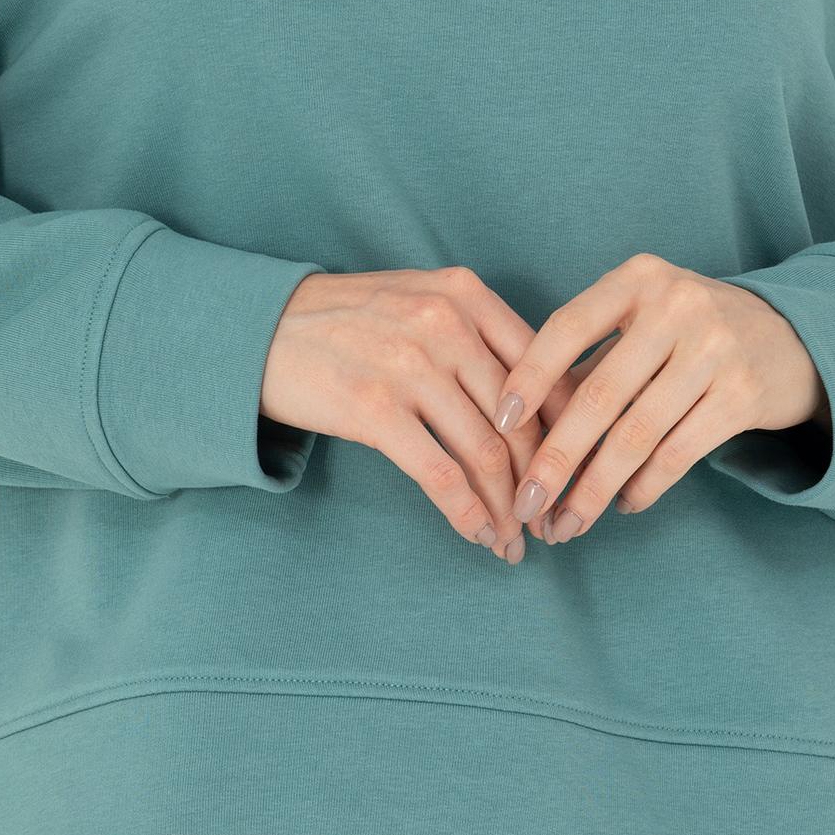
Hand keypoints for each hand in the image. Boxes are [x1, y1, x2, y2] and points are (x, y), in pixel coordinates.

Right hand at [261, 267, 594, 560]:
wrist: (258, 327)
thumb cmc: (347, 320)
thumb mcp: (419, 299)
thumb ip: (478, 335)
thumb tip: (542, 404)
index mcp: (466, 294)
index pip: (543, 370)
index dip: (568, 432)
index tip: (575, 473)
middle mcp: (446, 323)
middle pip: (521, 419)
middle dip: (543, 482)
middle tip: (551, 522)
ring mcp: (410, 365)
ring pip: (486, 453)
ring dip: (507, 509)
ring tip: (514, 540)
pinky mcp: (374, 409)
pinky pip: (440, 474)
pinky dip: (467, 514)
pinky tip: (478, 535)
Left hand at [493, 253, 831, 541]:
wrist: (791, 337)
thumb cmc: (689, 333)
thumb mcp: (641, 320)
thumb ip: (587, 362)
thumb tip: (520, 428)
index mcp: (636, 279)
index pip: (567, 327)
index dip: (528, 377)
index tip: (498, 423)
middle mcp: (676, 306)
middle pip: (599, 394)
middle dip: (556, 458)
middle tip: (526, 503)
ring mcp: (714, 349)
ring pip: (637, 434)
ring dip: (595, 488)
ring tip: (567, 522)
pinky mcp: (743, 394)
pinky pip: (678, 454)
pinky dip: (643, 487)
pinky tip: (621, 506)